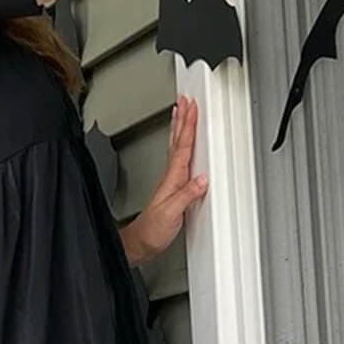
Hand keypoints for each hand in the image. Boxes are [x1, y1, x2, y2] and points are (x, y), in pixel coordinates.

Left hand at [122, 97, 207, 266]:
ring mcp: (171, 182)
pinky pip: (178, 160)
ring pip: (176, 148)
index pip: (182, 147)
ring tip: (181, 113)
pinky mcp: (173, 189)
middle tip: (185, 100)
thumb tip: (202, 179)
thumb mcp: (172, 214)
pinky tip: (183, 144)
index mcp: (172, 179)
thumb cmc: (153, 230)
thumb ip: (187, 196)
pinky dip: (181, 147)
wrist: (142, 243)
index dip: (187, 126)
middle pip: (177, 142)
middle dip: (182, 119)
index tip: (191, 108)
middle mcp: (171, 177)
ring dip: (179, 129)